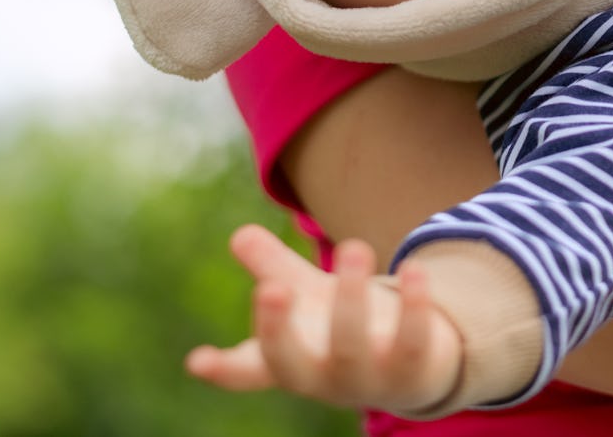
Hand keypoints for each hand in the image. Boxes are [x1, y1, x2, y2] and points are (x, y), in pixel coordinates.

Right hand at [185, 225, 462, 415]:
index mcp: (292, 361)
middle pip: (293, 363)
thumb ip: (275, 268)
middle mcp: (324, 377)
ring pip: (352, 347)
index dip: (223, 370)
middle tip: (272, 287)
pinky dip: (414, 305)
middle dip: (280, 328)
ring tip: (353, 247)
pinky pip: (413, 341)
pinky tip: (415, 269)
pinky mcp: (413, 369)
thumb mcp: (308, 296)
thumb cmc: (344, 328)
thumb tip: (240, 234)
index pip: (250, 370)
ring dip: (352, 298)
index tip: (197, 361)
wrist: (414, 368)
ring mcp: (368, 379)